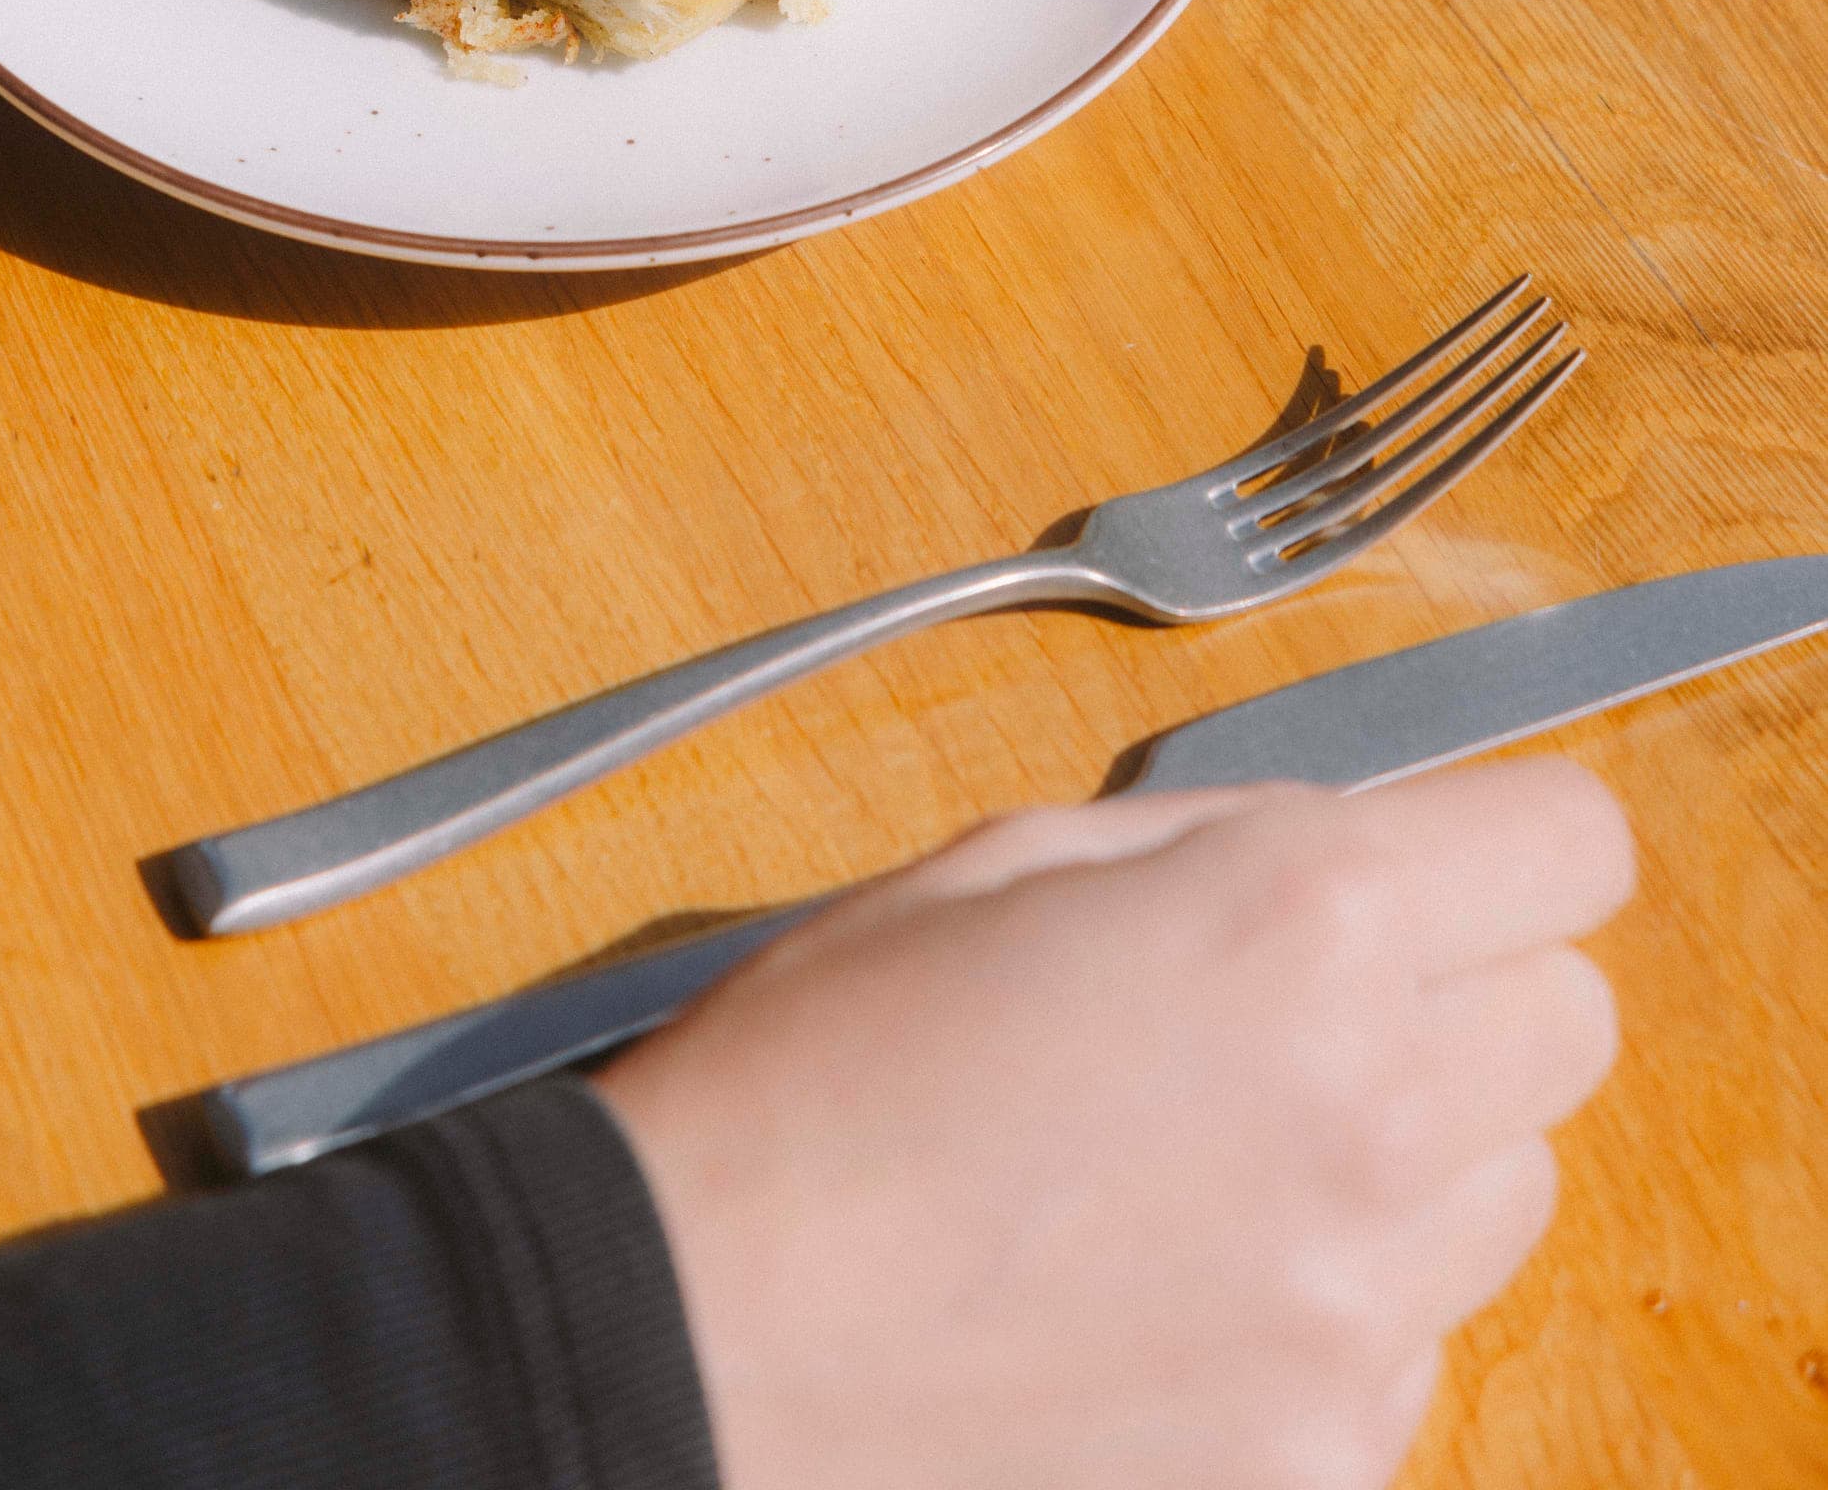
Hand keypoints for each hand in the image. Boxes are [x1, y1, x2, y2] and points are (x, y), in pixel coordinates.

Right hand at [598, 761, 1633, 1489]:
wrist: (702, 1337)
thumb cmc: (819, 1077)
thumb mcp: (1003, 863)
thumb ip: (1217, 845)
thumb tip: (1345, 854)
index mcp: (1299, 922)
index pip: (1571, 848)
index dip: (1499, 845)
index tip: (1435, 867)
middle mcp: (1375, 1115)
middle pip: (1568, 1025)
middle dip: (1459, 996)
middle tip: (1297, 1009)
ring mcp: (1361, 1318)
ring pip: (1506, 1197)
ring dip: (1408, 1160)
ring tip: (1214, 1159)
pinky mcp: (1326, 1466)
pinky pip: (1407, 1353)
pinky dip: (1326, 1313)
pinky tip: (1166, 1290)